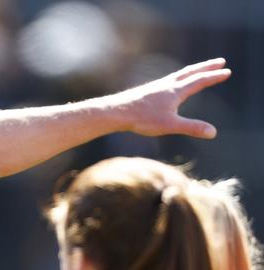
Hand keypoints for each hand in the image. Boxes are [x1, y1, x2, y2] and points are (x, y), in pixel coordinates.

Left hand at [113, 58, 230, 138]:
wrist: (117, 112)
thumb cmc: (142, 119)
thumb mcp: (170, 125)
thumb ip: (192, 127)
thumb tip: (213, 132)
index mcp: (176, 91)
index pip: (200, 81)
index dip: (214, 76)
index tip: (227, 71)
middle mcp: (167, 85)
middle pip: (191, 72)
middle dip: (207, 67)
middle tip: (220, 61)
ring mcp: (156, 87)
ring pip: (178, 75)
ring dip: (192, 70)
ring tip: (198, 69)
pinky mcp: (147, 91)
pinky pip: (167, 81)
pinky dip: (176, 78)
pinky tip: (171, 84)